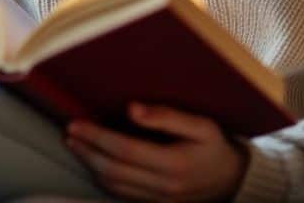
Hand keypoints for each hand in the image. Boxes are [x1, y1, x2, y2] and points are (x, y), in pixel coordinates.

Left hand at [64, 102, 248, 200]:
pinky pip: (122, 195)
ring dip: (90, 165)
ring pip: (113, 185)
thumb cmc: (215, 147)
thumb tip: (131, 109)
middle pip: (113, 170)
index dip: (97, 137)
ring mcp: (158, 200)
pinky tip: (95, 163)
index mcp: (174, 163)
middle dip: (87, 151)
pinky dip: (103, 179)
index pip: (125, 149)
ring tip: (77, 145)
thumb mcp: (202, 125)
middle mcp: (163, 186)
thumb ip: (167, 116)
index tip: (77, 124)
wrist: (233, 182)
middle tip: (70, 133)